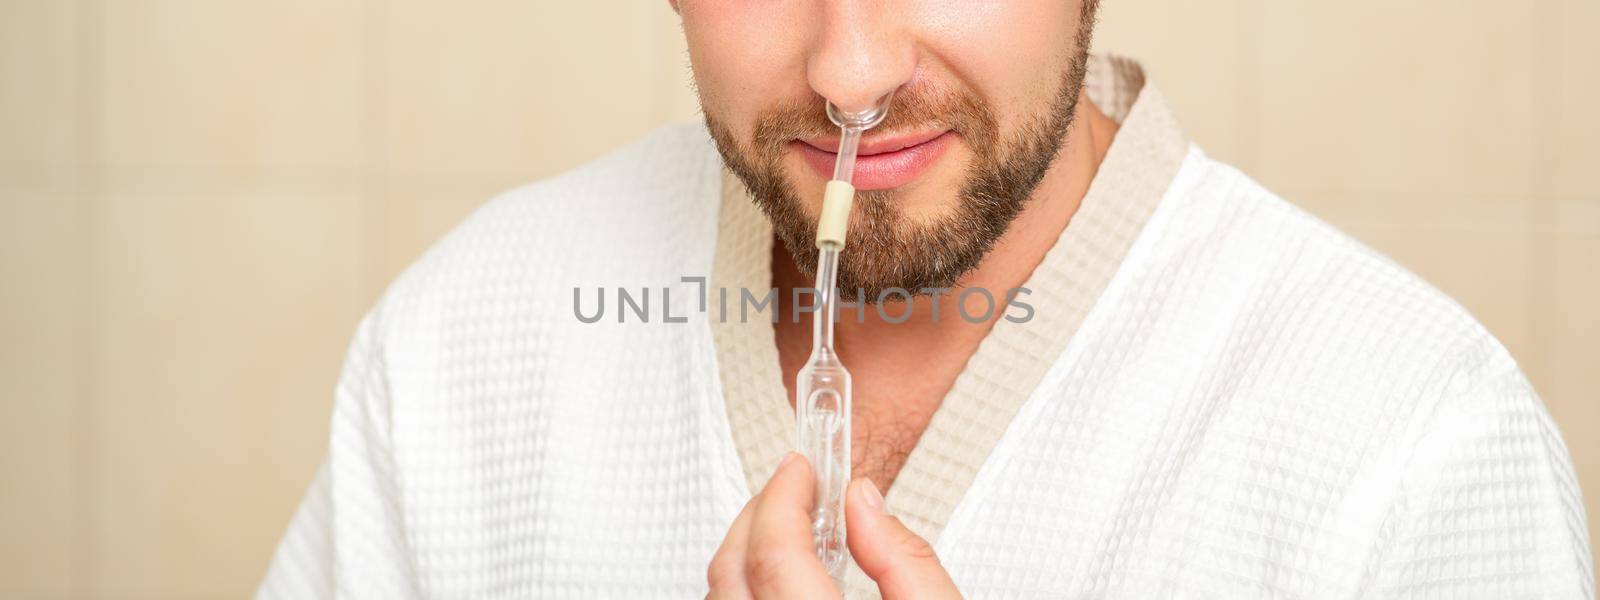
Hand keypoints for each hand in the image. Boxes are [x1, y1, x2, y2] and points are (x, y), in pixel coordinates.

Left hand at [706, 452, 961, 598]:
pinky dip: (746, 586)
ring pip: (721, 596)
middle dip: (759, 515)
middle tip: (795, 485)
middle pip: (731, 572)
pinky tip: (782, 575)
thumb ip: (906, 561)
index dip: (783, 497)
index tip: (801, 466)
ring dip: (747, 552)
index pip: (775, 556)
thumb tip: (863, 501)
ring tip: (791, 525)